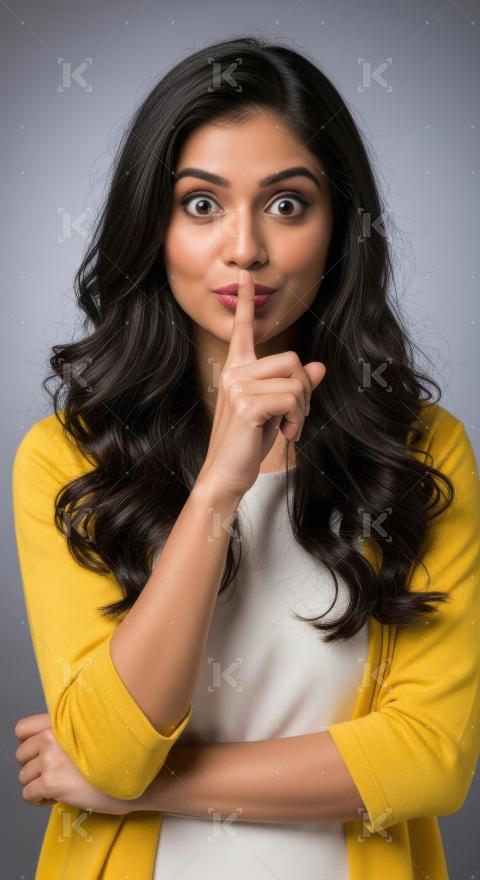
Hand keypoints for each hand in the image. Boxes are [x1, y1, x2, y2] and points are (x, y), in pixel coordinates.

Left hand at [14, 713, 133, 814]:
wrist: (138, 773)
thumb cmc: (123, 754)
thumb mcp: (97, 731)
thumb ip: (73, 730)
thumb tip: (58, 744)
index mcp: (63, 721)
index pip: (23, 728)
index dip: (29, 742)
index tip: (40, 752)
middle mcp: (52, 736)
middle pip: (22, 754)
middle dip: (34, 765)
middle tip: (52, 773)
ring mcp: (50, 758)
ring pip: (23, 776)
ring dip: (37, 783)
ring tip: (57, 786)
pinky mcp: (51, 782)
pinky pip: (28, 794)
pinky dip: (38, 800)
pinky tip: (56, 798)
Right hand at [198, 268, 325, 499]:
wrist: (226, 475)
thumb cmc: (247, 444)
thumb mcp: (276, 411)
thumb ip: (294, 387)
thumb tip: (319, 367)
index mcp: (237, 370)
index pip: (241, 331)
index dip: (244, 303)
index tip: (244, 278)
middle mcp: (234, 373)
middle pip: (292, 359)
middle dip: (305, 389)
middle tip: (297, 416)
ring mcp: (238, 387)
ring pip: (296, 380)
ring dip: (304, 408)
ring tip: (290, 427)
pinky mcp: (246, 404)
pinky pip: (292, 398)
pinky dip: (298, 419)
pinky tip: (287, 434)